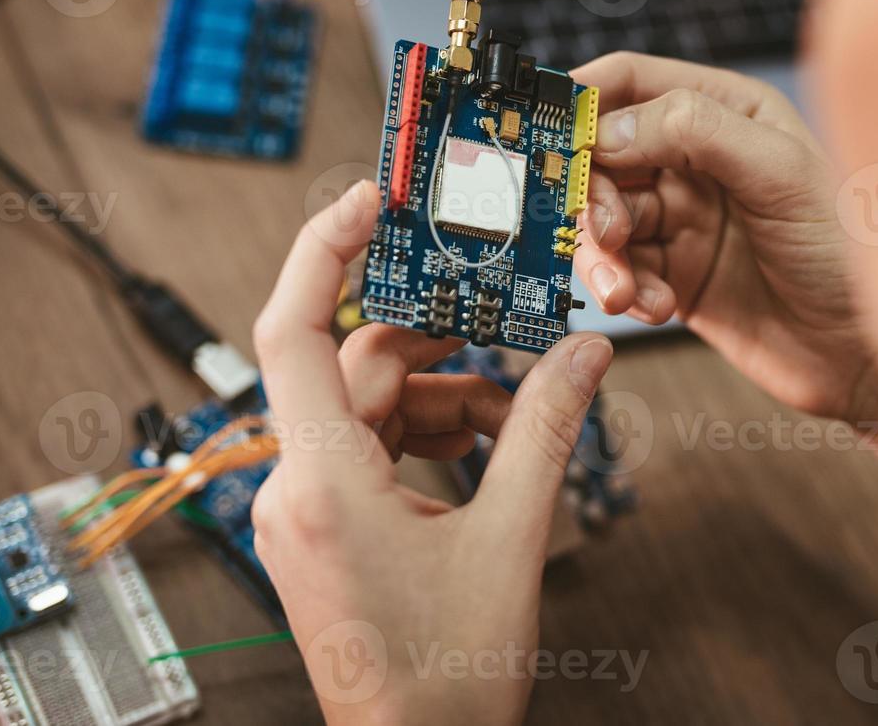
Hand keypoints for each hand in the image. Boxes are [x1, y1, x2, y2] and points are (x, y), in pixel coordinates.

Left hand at [251, 180, 613, 724]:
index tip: (369, 199)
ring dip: (443, 395)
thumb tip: (583, 357)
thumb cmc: (443, 678)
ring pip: (367, 406)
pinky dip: (427, 432)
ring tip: (514, 414)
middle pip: (355, 366)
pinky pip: (370, 446)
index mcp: (322, 483)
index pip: (294, 331)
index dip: (325, 248)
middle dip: (435, 345)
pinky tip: (486, 445)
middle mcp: (295, 489)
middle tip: (504, 327)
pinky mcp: (324, 525)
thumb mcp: (512, 539)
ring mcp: (305, 510)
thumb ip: (548, 432)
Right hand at [571, 52, 877, 423]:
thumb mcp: (781, 174)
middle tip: (606, 233)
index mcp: (727, 112)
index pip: (632, 83)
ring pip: (602, 219)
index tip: (545, 133)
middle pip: (602, 156)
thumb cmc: (852, 252)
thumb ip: (696, 132)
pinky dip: (623, 291)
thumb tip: (612, 126)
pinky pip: (619, 272)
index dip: (582, 102)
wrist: (868, 356)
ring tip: (625, 289)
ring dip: (600, 255)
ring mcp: (685, 220)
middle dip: (590, 195)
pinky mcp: (676, 276)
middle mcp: (699, 160)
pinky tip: (656, 307)